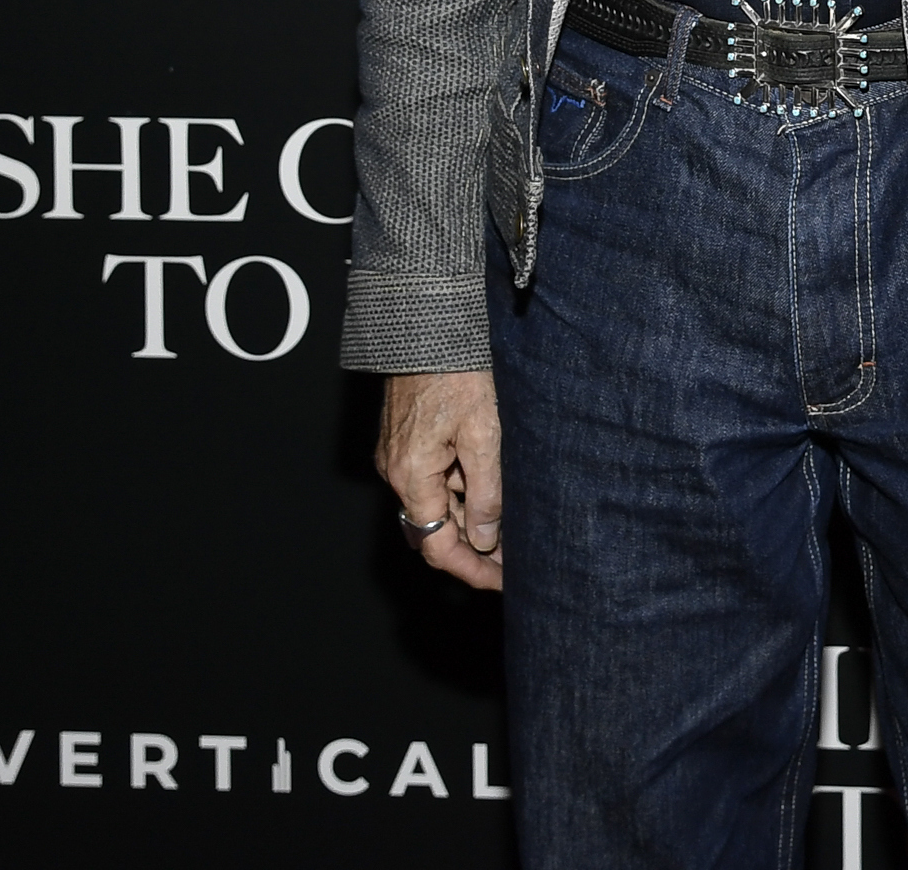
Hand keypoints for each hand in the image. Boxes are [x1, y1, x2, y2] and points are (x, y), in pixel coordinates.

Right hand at [375, 369, 504, 592]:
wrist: (427, 325)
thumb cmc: (456, 371)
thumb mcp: (483, 433)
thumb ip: (485, 490)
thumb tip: (486, 537)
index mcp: (411, 476)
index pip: (437, 545)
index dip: (470, 569)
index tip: (501, 582)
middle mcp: (396, 472)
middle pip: (432, 530)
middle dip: (472, 550)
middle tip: (512, 562)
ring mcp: (397, 457)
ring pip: (434, 505)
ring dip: (468, 519)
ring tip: (511, 527)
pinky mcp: (405, 442)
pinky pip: (431, 481)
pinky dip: (459, 493)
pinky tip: (489, 490)